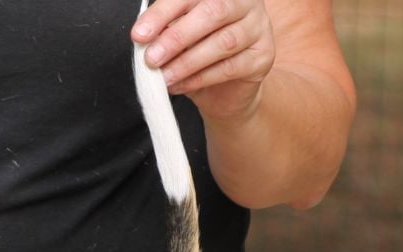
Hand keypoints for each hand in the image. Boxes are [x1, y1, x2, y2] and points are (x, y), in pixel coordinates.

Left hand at [131, 0, 275, 121]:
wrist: (225, 92)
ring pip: (223, 42)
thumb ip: (166, 31)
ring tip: (164, 77)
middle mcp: (245, 2)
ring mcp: (259, 27)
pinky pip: (230, 67)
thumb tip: (144, 37)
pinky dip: (199, 78)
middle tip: (151, 58)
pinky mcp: (263, 56)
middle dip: (176, 37)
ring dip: (187, 62)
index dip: (163, 12)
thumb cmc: (199, 56)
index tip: (139, 35)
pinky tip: (180, 85)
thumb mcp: (179, 39)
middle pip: (213, 12)